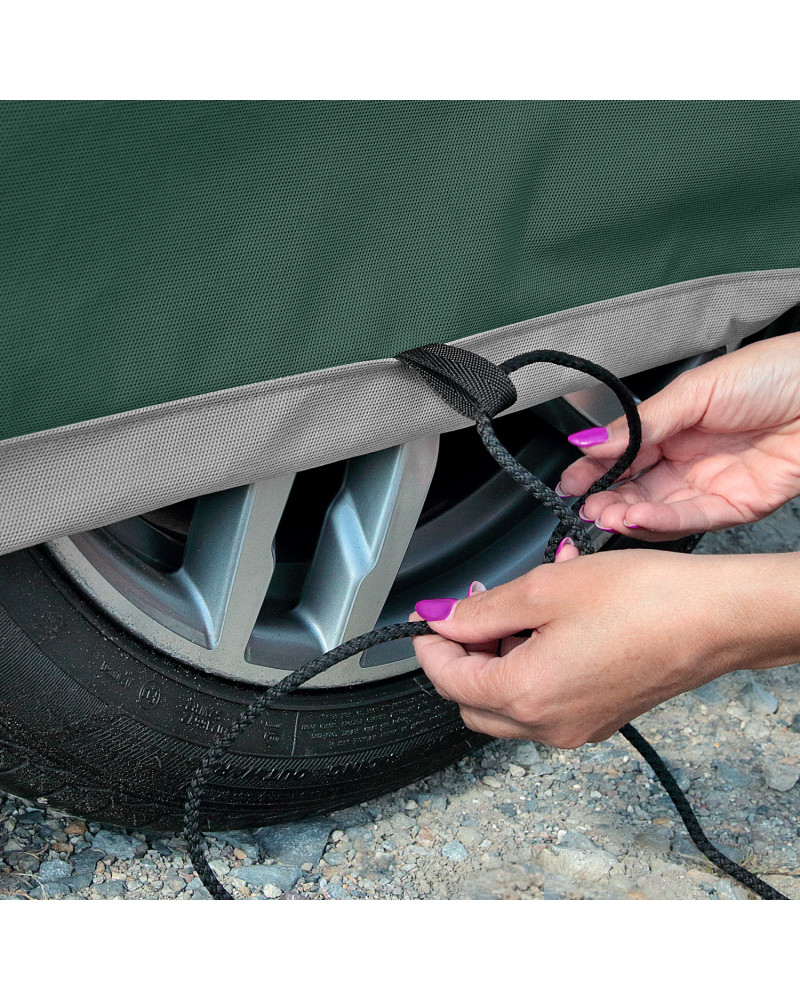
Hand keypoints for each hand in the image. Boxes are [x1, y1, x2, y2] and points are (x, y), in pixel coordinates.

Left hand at [410, 547, 799, 747]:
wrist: (716, 619)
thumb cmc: (643, 601)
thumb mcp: (544, 590)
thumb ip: (482, 609)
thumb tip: (440, 619)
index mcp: (526, 695)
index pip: (448, 680)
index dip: (430, 645)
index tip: (430, 616)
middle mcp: (548, 725)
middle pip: (473, 702)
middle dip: (464, 654)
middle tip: (474, 608)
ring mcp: (576, 727)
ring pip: (509, 702)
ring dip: (501, 654)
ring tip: (524, 601)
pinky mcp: (599, 718)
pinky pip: (546, 698)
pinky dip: (535, 663)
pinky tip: (554, 619)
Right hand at [558, 331, 799, 539]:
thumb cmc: (774, 373)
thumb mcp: (695, 391)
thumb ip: (642, 424)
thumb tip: (590, 440)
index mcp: (675, 427)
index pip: (625, 456)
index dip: (595, 470)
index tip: (568, 482)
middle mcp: (690, 460)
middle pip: (637, 489)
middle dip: (608, 499)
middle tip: (584, 504)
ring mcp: (712, 485)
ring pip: (660, 510)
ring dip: (629, 515)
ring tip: (606, 514)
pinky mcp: (738, 506)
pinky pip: (694, 520)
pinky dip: (663, 522)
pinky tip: (637, 517)